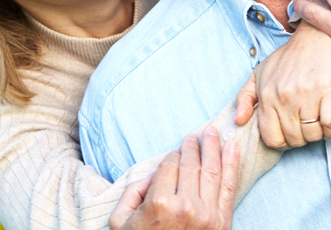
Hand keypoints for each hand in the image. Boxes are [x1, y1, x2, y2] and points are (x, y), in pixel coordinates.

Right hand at [109, 127, 238, 229]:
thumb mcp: (122, 219)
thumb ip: (133, 190)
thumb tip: (154, 173)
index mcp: (159, 202)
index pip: (169, 163)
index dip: (171, 155)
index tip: (174, 154)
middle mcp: (185, 205)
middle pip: (190, 163)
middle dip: (192, 145)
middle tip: (193, 136)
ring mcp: (207, 214)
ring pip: (211, 169)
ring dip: (213, 147)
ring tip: (213, 132)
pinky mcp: (222, 221)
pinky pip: (229, 185)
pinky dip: (232, 163)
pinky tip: (232, 147)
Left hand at [235, 21, 330, 147]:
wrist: (314, 39)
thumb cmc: (287, 59)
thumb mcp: (259, 74)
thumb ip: (245, 98)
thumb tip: (238, 121)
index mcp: (267, 95)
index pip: (271, 138)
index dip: (282, 141)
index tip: (289, 131)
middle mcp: (285, 97)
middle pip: (295, 139)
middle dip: (301, 135)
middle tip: (305, 119)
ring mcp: (308, 95)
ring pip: (314, 135)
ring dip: (318, 130)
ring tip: (316, 113)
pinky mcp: (329, 93)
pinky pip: (330, 126)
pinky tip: (327, 112)